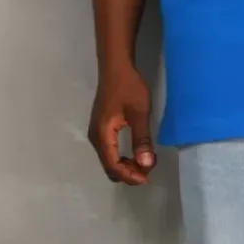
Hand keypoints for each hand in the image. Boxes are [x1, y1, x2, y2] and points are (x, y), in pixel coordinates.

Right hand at [88, 64, 155, 184]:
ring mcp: (97, 132)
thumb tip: (146, 164)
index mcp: (102, 135)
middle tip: (148, 172)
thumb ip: (142, 139)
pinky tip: (135, 153)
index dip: (130, 175)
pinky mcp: (101, 127)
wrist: (116, 66)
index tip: (148, 177)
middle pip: (109, 166)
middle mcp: (95, 137)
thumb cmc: (129, 87)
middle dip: (128, 173)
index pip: (113, 166)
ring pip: (109, 159)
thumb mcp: (139, 113)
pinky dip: (121, 157)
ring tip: (144, 163)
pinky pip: (109, 150)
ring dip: (125, 165)